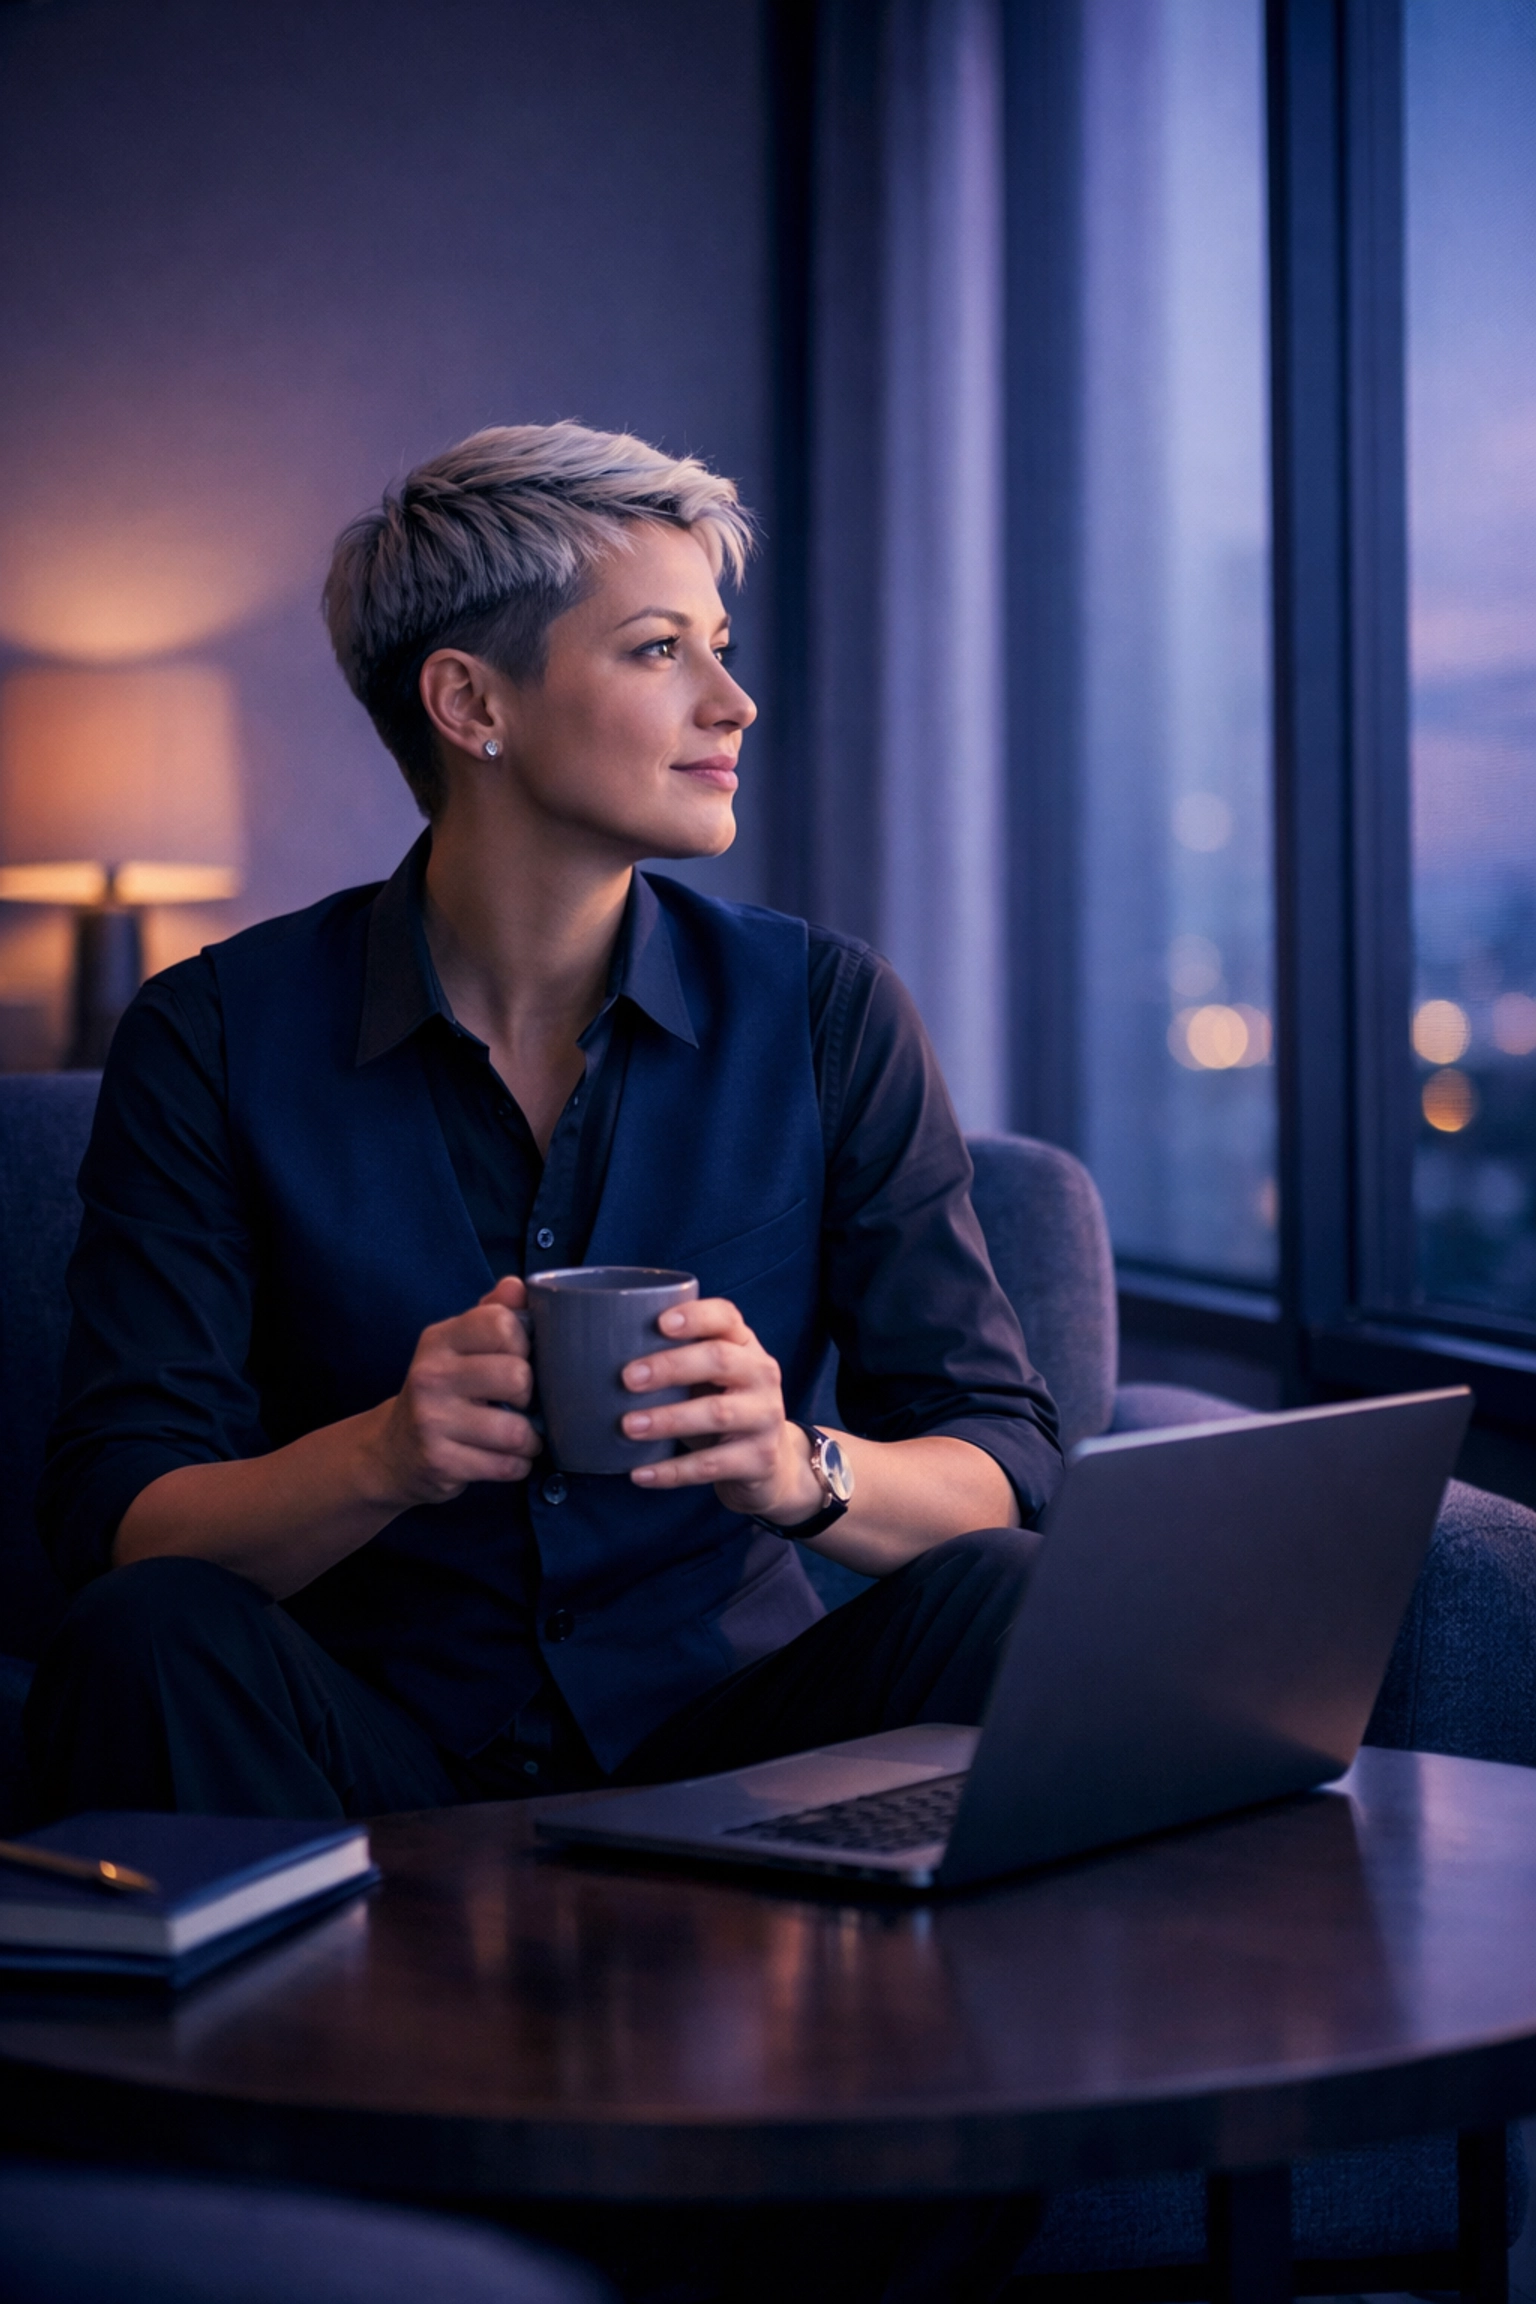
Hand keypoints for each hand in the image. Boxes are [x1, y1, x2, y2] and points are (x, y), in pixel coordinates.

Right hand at [368, 1276, 540, 1507]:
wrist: (391, 1450)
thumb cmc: (441, 1392)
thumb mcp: (457, 1347)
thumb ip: (491, 1314)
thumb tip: (518, 1286)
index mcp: (439, 1340)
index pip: (501, 1324)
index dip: (523, 1342)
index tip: (518, 1358)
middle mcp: (431, 1376)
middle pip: (517, 1376)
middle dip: (530, 1395)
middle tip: (520, 1402)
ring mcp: (432, 1422)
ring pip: (516, 1430)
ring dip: (530, 1439)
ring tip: (520, 1436)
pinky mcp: (441, 1463)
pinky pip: (506, 1466)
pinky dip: (518, 1465)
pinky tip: (507, 1458)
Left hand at [620, 1296, 823, 1522]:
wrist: (770, 1463)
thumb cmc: (722, 1407)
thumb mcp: (709, 1378)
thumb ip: (676, 1359)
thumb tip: (600, 1353)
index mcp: (745, 1345)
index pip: (726, 1317)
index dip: (695, 1316)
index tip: (660, 1323)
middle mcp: (762, 1375)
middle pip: (719, 1360)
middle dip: (671, 1366)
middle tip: (627, 1378)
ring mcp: (766, 1418)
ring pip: (716, 1413)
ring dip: (668, 1419)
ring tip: (629, 1426)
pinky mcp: (760, 1459)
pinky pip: (711, 1465)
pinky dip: (672, 1471)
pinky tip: (640, 1473)